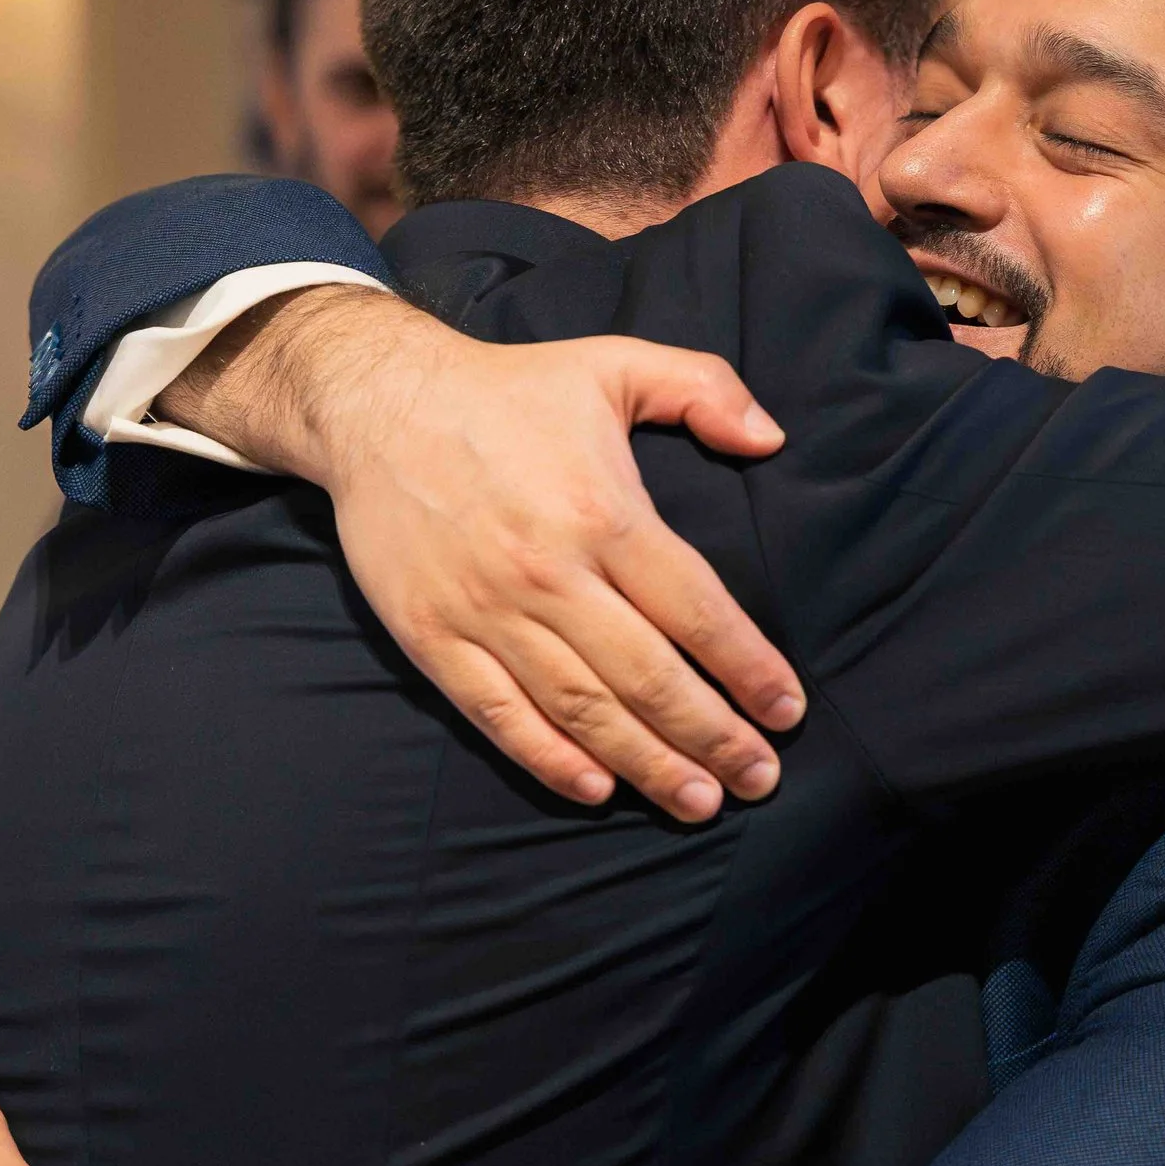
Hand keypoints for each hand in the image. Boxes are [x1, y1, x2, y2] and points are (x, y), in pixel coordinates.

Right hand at [161, 286, 806, 822]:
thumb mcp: (614, 363)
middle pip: (648, 675)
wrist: (377, 402)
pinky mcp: (433, 635)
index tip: (787, 710)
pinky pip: (498, 713)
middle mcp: (549, 572)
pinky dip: (549, 757)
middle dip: (713, 736)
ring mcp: (487, 611)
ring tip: (699, 802)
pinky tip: (597, 788)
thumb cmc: (508, 388)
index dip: (748, 667)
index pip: (696, 609)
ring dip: (646, 763)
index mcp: (603, 512)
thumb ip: (705, 389)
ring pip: (581, 707)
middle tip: (759, 778)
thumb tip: (772, 439)